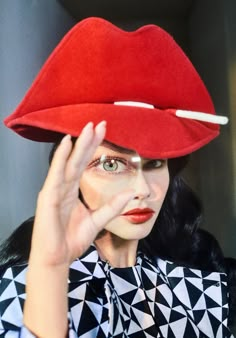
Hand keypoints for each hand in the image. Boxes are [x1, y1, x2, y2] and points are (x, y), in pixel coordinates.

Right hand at [30, 121, 133, 266]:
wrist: (58, 260)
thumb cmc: (71, 240)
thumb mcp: (98, 220)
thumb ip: (112, 206)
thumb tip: (131, 193)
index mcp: (72, 190)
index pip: (83, 164)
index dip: (93, 148)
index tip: (104, 131)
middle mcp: (62, 186)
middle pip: (77, 159)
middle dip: (89, 141)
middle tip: (100, 123)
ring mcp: (54, 190)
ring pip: (68, 163)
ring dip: (78, 145)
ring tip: (88, 127)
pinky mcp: (48, 198)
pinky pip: (55, 175)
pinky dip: (60, 159)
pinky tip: (67, 144)